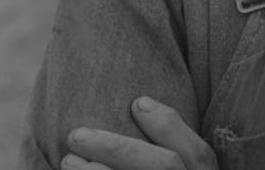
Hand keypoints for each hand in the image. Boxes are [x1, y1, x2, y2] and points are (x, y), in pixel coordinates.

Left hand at [61, 96, 216, 169]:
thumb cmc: (165, 168)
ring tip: (68, 161)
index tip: (137, 102)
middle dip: (118, 150)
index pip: (197, 155)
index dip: (168, 127)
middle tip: (77, 135)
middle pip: (163, 168)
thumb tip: (139, 102)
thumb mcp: (187, 162)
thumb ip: (174, 140)